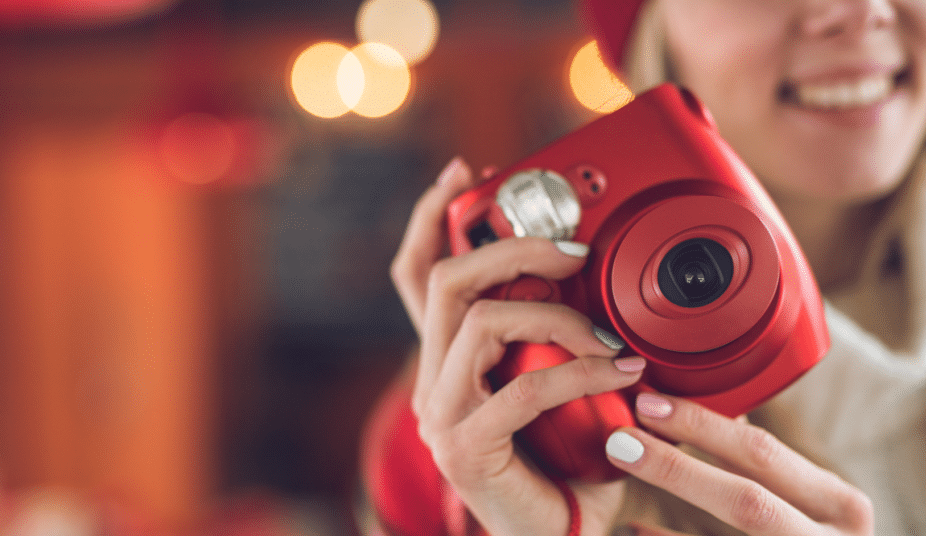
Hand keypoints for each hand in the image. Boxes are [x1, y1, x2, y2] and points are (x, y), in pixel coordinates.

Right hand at [391, 156, 645, 535]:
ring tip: (609, 336)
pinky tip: (623, 374)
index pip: (418, 277)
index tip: (463, 174)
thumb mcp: (565, 385)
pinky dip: (581, 371)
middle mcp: (433, 381)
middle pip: (447, 283)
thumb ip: (566, 338)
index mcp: (450, 361)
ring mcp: (440, 414)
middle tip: (575, 250)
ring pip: (481, 322)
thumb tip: (610, 281)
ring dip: (557, 317)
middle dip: (513, 250)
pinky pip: (523, 385)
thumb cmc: (571, 466)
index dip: (430, 219)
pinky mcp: (464, 445)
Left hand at [606, 393, 873, 535]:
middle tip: (620, 440)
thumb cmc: (816, 534)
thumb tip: (705, 403)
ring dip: (668, 507)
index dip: (701, 426)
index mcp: (839, 504)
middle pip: (746, 501)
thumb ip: (764, 463)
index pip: (763, 454)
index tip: (647, 403)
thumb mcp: (810, 499)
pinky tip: (635, 528)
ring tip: (621, 482)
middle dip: (676, 468)